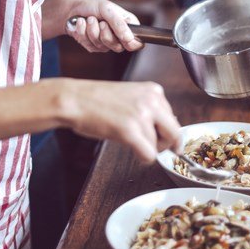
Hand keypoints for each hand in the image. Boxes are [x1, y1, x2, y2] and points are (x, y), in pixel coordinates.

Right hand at [55, 77, 181, 162]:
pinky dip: (143, 158)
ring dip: (146, 149)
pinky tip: (133, 150)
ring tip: (128, 139)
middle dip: (166, 144)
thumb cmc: (98, 100)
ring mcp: (142, 115)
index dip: (166, 132)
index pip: (173, 118)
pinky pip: (149, 155)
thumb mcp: (131, 96)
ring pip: (158, 146)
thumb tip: (167, 128)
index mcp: (154, 90)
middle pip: (174, 133)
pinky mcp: (130, 131)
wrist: (75, 99)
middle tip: (152, 147)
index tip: (162, 139)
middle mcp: (152, 100)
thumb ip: (150, 108)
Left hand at [65, 0, 143, 52]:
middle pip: (118, 47)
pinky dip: (83, 32)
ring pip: (102, 45)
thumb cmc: (93, 5)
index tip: (124, 37)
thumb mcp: (107, 9)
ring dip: (92, 30)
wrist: (73, 8)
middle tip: (101, 22)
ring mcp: (105, 43)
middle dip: (106, 34)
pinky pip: (89, 45)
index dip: (132, 43)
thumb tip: (129, 38)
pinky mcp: (92, 46)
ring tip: (89, 19)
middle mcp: (118, 36)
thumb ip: (119, 23)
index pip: (137, 43)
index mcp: (127, 26)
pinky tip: (82, 23)